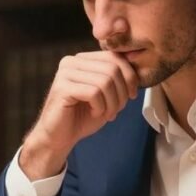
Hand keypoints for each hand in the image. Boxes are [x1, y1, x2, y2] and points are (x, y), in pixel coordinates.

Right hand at [20, 51, 138, 179]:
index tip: (131, 95)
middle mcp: (72, 61)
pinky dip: (100, 107)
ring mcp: (65, 73)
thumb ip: (117, 78)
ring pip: (105, 81)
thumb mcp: (106, 94)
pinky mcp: (62, 88)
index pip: (114, 57)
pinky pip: (94, 93)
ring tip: (107, 114)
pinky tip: (94, 113)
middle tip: (117, 110)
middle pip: (112, 69)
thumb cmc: (82, 116)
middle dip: (122, 93)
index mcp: (83, 59)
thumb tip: (136, 65)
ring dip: (112, 103)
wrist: (59, 137)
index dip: (129, 76)